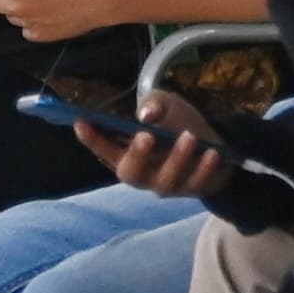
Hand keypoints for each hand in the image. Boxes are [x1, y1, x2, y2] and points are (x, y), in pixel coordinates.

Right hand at [82, 87, 228, 198]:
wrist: (212, 141)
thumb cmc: (176, 121)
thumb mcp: (164, 103)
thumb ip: (153, 103)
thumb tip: (147, 114)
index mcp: (126, 154)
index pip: (103, 148)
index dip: (91, 138)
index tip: (81, 121)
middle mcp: (142, 174)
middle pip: (130, 173)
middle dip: (137, 155)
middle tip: (146, 136)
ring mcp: (166, 185)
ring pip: (166, 180)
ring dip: (177, 158)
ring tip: (189, 136)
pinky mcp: (192, 189)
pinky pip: (196, 183)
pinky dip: (204, 168)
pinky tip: (212, 153)